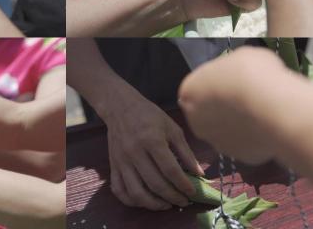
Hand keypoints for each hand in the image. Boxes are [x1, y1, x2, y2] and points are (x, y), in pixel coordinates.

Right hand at [103, 88, 202, 209]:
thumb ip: (186, 151)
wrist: (120, 107)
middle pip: (155, 184)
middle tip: (184, 201)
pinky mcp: (113, 165)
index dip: (183, 184)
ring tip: (167, 205)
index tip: (193, 192)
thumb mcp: (172, 128)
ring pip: (136, 192)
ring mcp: (121, 161)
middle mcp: (135, 152)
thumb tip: (199, 173)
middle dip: (173, 197)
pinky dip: (132, 201)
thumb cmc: (150, 115)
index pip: (170, 170)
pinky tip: (145, 201)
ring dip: (154, 204)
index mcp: (152, 140)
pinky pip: (119, 190)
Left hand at [178, 47, 285, 164]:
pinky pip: (246, 144)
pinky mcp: (238, 157)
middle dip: (223, 109)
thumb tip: (234, 77)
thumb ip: (229, 71)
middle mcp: (195, 120)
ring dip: (238, 125)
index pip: (196, 89)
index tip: (232, 82)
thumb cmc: (251, 73)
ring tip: (261, 112)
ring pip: (225, 132)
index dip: (215, 85)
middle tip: (245, 99)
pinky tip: (269, 127)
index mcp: (189, 91)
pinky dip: (255, 138)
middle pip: (207, 113)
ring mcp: (216, 141)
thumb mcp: (239, 57)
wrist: (273, 106)